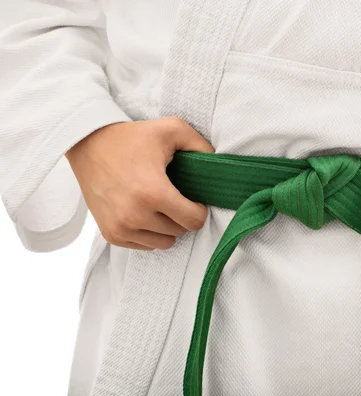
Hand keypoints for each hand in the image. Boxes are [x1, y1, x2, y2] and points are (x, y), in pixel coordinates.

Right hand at [66, 116, 213, 249]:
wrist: (87, 143)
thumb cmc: (131, 137)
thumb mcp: (171, 129)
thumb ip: (200, 144)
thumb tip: (217, 164)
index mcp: (153, 192)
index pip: (194, 221)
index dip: (198, 209)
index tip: (192, 197)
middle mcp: (135, 215)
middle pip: (179, 231)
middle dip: (181, 215)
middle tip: (172, 195)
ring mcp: (120, 227)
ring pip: (163, 243)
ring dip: (166, 227)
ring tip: (158, 204)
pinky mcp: (110, 234)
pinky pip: (144, 245)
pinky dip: (148, 232)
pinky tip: (143, 211)